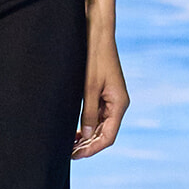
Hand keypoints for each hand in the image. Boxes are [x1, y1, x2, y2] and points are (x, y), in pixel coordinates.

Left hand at [73, 25, 128, 159]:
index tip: (76, 156)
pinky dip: (87, 124)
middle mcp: (118, 103)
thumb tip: (87, 137)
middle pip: (105, 133)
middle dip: (88, 145)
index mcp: (119, 103)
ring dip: (87, 136)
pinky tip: (74, 130)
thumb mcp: (88, 87)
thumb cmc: (94, 56)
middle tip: (68, 153)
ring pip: (101, 125)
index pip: (108, 136)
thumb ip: (88, 113)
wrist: (97, 33)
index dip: (92, 149)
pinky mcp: (104, 92)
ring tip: (68, 144)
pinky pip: (97, 114)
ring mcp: (112, 98)